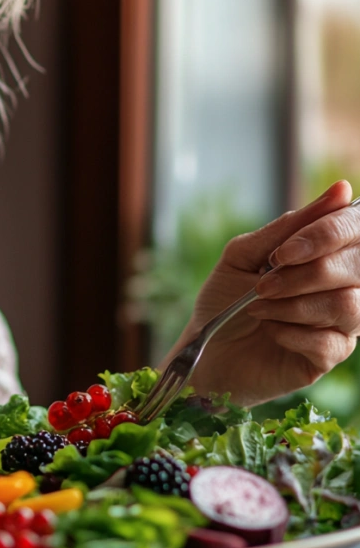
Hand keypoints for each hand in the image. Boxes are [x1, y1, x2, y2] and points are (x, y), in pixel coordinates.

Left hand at [163, 180, 359, 405]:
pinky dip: (290, 332)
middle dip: (305, 274)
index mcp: (325, 254)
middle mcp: (343, 285)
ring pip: (349, 305)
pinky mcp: (330, 357)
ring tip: (258, 306)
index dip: (329, 234)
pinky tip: (269, 329)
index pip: (356, 230)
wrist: (204, 346)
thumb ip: (288, 227)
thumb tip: (341, 190)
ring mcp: (341, 323)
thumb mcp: (244, 254)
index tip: (284, 252)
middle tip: (262, 284)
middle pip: (358, 267)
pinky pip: (330, 342)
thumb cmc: (225, 297)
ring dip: (294, 304)